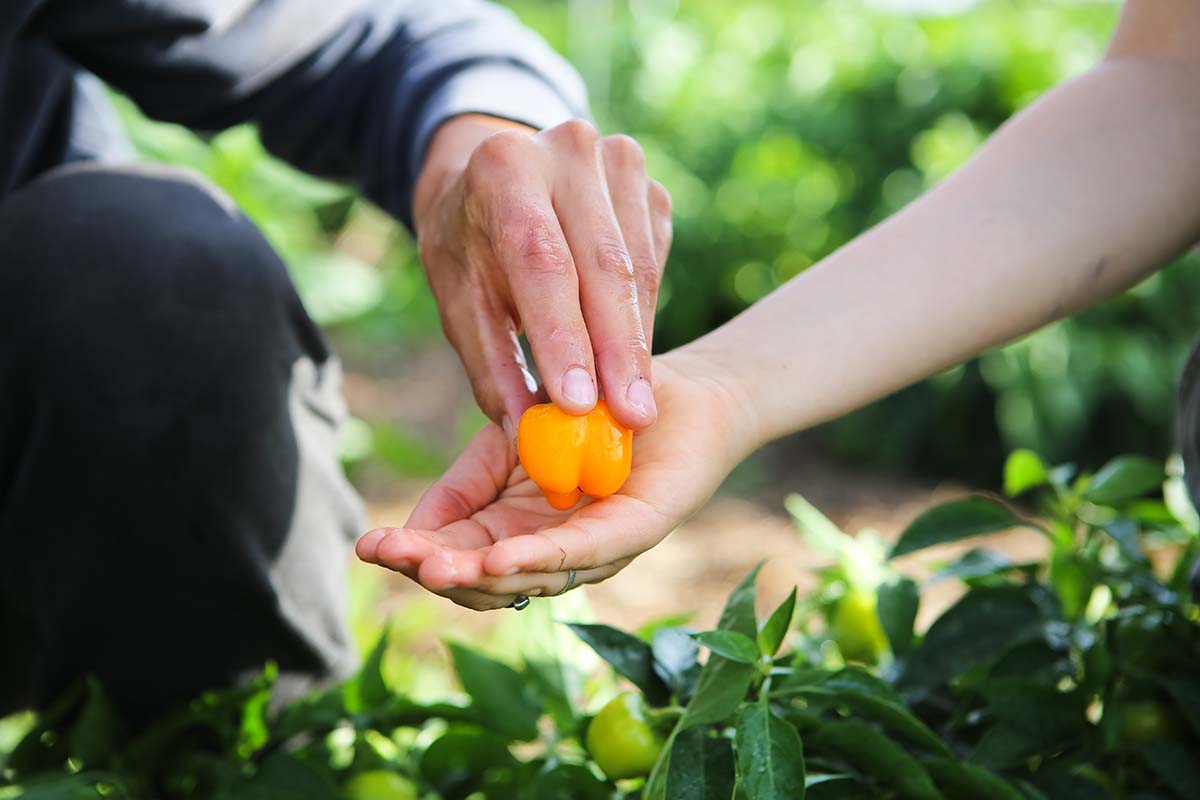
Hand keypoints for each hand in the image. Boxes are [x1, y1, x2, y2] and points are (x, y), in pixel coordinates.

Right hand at [355, 351, 757, 609]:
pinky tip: (498, 558)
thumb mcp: (507, 437)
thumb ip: (469, 477)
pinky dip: (539, 557)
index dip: (413, 554)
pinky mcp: (636, 529)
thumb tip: (418, 524)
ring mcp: (594, 547)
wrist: (661, 384)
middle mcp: (552, 549)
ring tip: (434, 567)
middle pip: (484, 578)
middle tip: (390, 557)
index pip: (456, 553)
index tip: (367, 546)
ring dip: (479, 574)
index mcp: (515, 528)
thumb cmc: (587, 408)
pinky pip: (584, 550)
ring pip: (529, 575)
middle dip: (435, 571)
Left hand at [412, 114, 672, 433]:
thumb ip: (492, 367)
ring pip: (639, 269)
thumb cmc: (470, 245)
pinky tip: (632, 351)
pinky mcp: (648, 185)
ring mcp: (616, 161)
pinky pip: (656, 262)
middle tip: (631, 419)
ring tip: (635, 404)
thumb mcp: (460, 299)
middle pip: (604, 265)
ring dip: (638, 341)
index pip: (542, 262)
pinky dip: (645, 315)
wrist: (493, 176)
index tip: (581, 404)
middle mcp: (567, 151)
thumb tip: (528, 438)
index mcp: (505, 168)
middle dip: (618, 351)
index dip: (564, 337)